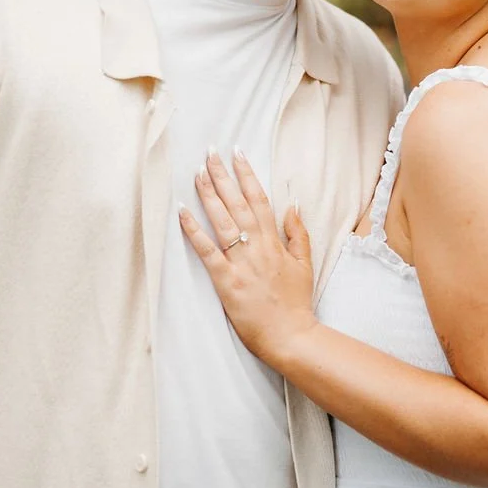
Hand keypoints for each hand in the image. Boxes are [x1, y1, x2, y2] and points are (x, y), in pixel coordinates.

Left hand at [180, 151, 316, 367]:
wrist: (291, 336)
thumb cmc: (296, 302)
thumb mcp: (305, 263)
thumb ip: (297, 233)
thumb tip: (292, 203)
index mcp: (275, 241)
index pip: (259, 198)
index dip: (247, 174)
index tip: (237, 152)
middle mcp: (258, 246)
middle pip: (238, 203)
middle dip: (223, 175)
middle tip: (210, 152)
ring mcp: (241, 262)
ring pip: (223, 220)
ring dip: (209, 194)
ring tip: (197, 172)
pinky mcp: (226, 281)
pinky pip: (207, 250)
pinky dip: (194, 230)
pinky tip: (182, 212)